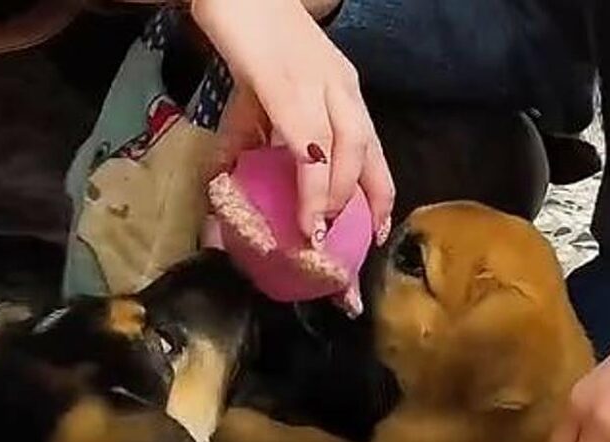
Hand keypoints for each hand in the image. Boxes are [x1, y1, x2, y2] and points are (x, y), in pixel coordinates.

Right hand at [194, 0, 393, 243]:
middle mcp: (340, 87)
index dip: (380, 191)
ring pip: (346, 151)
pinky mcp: (285, 85)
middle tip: (356, 241)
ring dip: (338, 198)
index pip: (373, 146)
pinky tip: (308, 213)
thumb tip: (228, 178)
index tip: (381, 228)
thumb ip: (254, 133)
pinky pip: (308, 145)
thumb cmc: (248, 32)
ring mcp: (316, 85)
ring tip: (323, 231)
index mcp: (342, 88)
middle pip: (368, 152)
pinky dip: (312, 185)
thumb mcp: (263, 90)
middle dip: (368, 202)